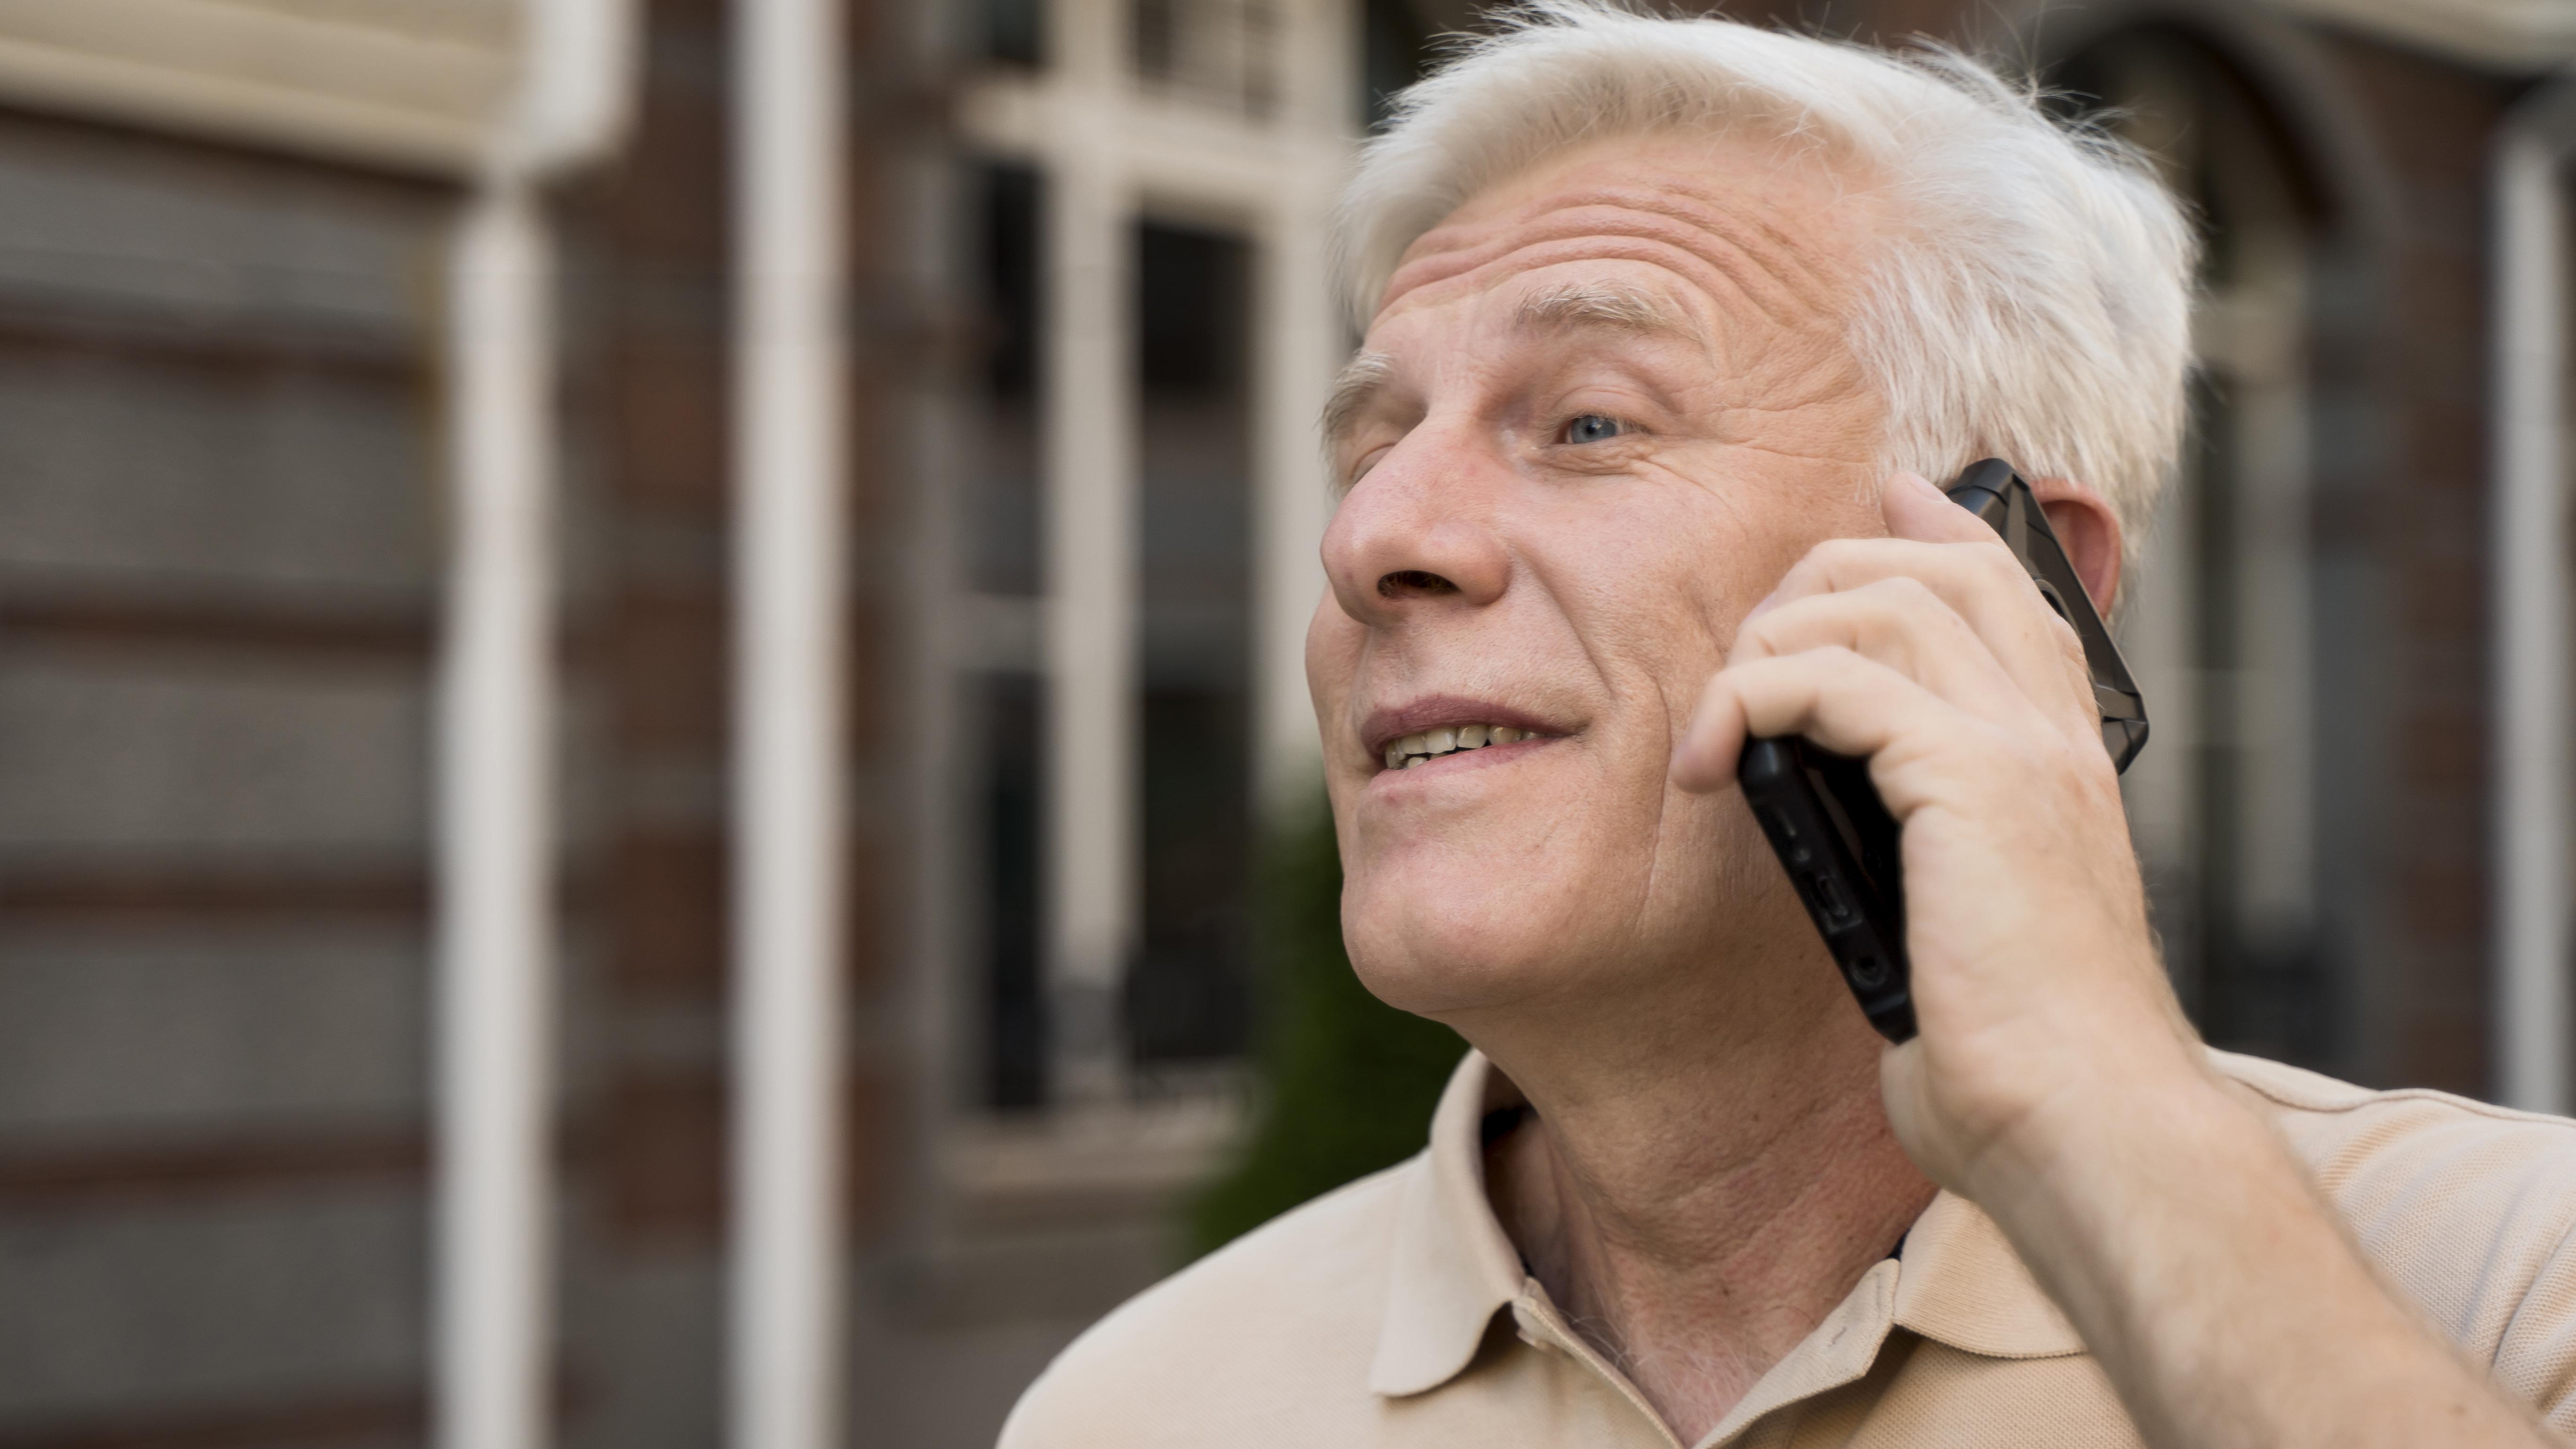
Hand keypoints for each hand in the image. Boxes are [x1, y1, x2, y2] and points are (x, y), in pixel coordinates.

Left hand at [1669, 470, 2208, 1198]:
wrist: (2082, 1120)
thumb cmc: (2021, 1055)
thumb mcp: (1972, 929)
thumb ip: (1930, 867)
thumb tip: (1860, 868)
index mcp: (2062, 759)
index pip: (2006, 588)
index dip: (1935, 527)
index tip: (1876, 499)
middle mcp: (2051, 735)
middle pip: (1929, 566)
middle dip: (1813, 582)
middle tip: (1742, 665)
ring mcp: (2020, 751)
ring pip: (1875, 603)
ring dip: (1768, 646)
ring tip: (1719, 730)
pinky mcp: (1971, 783)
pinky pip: (1834, 681)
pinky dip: (1753, 701)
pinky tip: (1716, 761)